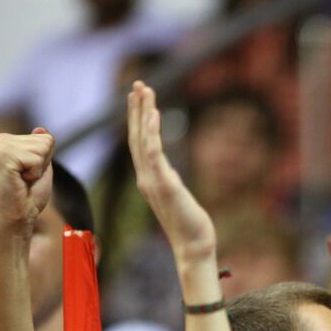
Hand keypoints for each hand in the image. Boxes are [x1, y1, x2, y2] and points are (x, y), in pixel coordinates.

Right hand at [0, 131, 54, 236]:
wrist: (16, 217)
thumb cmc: (28, 196)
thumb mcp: (41, 168)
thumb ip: (41, 148)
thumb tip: (42, 129)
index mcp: (7, 140)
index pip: (46, 138)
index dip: (45, 161)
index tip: (29, 174)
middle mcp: (1, 139)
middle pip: (46, 141)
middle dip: (43, 164)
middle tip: (27, 179)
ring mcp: (1, 146)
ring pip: (43, 148)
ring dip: (39, 170)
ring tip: (23, 181)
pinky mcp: (4, 156)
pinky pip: (37, 159)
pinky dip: (35, 174)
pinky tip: (21, 181)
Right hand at [127, 81, 215, 259]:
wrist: (193, 246)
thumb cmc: (189, 224)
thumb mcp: (177, 195)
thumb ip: (169, 181)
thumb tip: (170, 173)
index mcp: (148, 178)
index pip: (139, 143)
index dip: (138, 119)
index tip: (139, 98)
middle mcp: (145, 177)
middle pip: (137, 136)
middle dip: (137, 109)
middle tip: (138, 84)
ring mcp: (152, 181)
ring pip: (143, 140)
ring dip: (143, 113)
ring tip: (145, 90)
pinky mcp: (164, 185)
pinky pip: (154, 154)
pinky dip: (152, 133)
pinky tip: (155, 114)